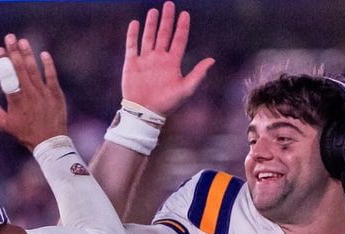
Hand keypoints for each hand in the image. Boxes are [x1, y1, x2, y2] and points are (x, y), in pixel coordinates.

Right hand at [0, 34, 67, 151]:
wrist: (49, 142)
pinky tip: (43, 53)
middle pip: (20, 69)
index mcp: (15, 101)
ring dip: (28, 54)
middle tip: (9, 37)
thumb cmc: (25, 134)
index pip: (7, 76)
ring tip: (23, 41)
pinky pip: (52, 76)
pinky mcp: (56, 94)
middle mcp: (29, 94)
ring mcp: (43, 93)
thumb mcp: (5, 125)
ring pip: (34, 69)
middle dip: (13, 51)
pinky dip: (48, 64)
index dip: (3, 62)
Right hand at [122, 1, 214, 115]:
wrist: (144, 112)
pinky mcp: (132, 64)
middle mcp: (159, 58)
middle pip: (164, 34)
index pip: (178, 40)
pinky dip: (133, 34)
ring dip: (151, 24)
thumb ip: (198, 74)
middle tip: (169, 4)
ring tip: (154, 11)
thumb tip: (212, 60)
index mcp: (172, 63)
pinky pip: (132, 46)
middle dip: (167, 20)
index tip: (185, 14)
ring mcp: (145, 60)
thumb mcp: (186, 89)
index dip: (182, 27)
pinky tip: (135, 23)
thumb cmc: (167, 103)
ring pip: (149, 37)